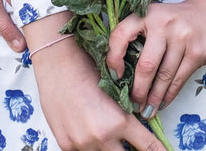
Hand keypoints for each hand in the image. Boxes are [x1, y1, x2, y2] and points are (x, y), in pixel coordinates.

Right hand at [28, 31, 166, 150]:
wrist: (58, 63)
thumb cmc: (88, 68)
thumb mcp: (116, 90)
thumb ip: (126, 113)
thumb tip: (138, 124)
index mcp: (119, 121)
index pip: (147, 146)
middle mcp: (102, 137)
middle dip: (131, 149)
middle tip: (132, 141)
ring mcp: (82, 144)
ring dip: (110, 147)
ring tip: (106, 129)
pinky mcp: (67, 146)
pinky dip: (90, 145)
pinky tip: (88, 130)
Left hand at [106, 0, 205, 116]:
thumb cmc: (179, 19)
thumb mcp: (158, 17)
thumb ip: (142, 37)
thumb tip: (123, 73)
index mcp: (148, 14)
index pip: (121, 35)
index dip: (113, 58)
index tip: (115, 76)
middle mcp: (164, 23)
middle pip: (146, 65)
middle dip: (138, 90)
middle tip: (133, 104)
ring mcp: (183, 37)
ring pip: (163, 76)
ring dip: (154, 98)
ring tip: (147, 110)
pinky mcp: (197, 51)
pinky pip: (179, 79)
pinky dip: (169, 95)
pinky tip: (163, 102)